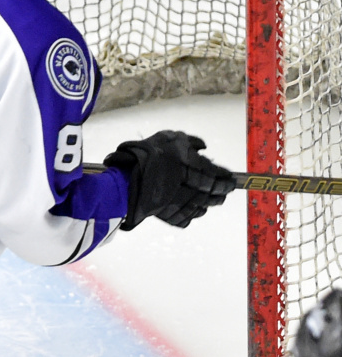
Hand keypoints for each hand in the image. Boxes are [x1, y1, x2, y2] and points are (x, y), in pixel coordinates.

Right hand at [104, 130, 234, 230]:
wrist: (126, 178)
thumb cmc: (148, 154)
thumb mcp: (169, 138)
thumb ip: (190, 141)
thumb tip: (203, 148)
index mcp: (193, 166)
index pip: (216, 172)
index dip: (225, 175)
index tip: (230, 177)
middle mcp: (191, 186)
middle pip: (213, 191)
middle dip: (221, 190)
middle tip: (226, 189)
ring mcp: (181, 203)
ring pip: (202, 206)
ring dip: (209, 203)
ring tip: (214, 201)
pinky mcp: (169, 215)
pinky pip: (186, 218)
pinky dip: (192, 215)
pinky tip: (195, 210)